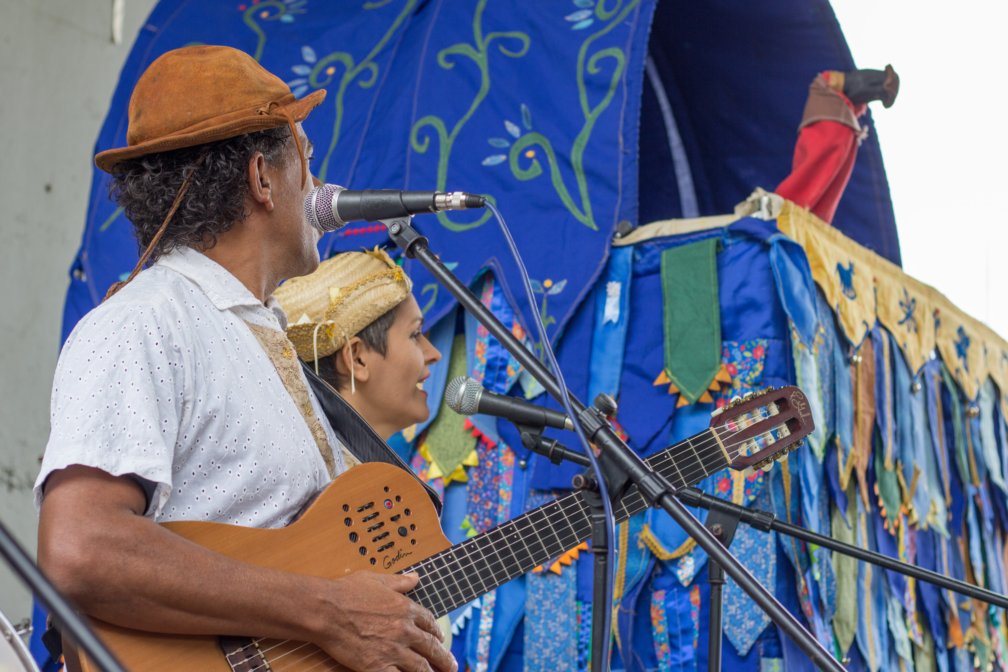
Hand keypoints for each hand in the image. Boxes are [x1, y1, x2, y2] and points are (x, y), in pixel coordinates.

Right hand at [315, 571, 456, 671]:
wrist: (327, 610)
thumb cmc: (347, 592)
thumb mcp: (377, 580)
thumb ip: (399, 581)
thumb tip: (415, 577)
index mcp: (405, 608)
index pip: (429, 623)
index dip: (436, 632)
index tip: (440, 638)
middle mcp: (404, 630)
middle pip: (431, 647)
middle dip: (444, 658)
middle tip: (451, 665)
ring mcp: (393, 650)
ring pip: (421, 667)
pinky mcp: (378, 667)